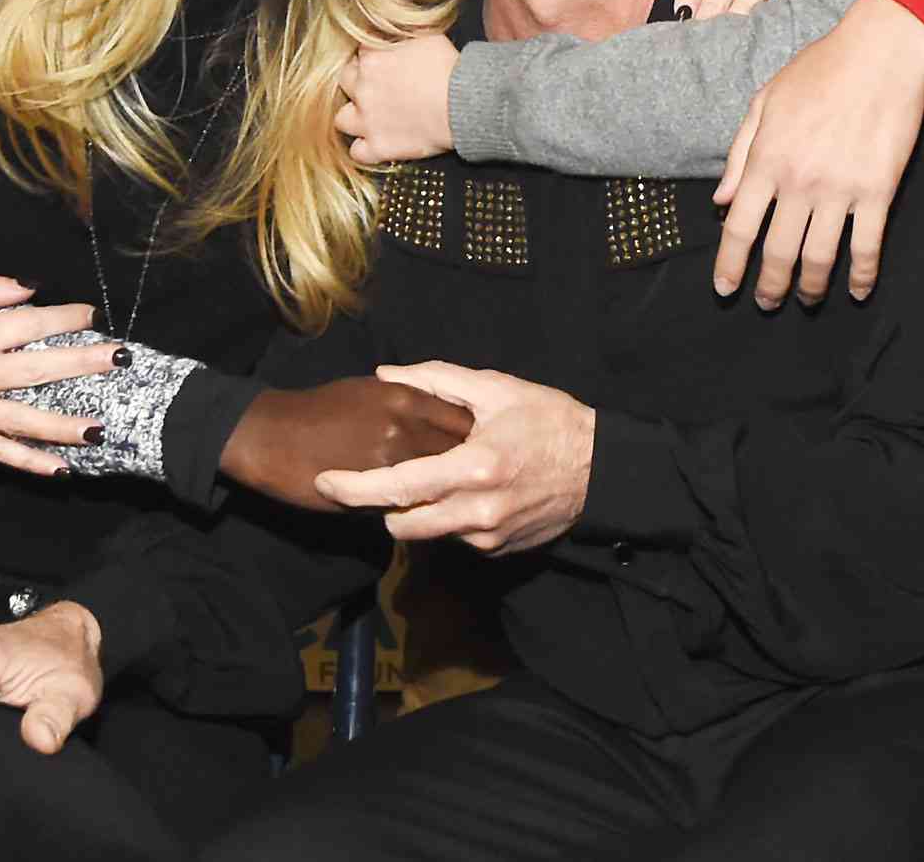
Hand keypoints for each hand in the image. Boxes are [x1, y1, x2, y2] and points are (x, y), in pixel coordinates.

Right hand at [0, 273, 120, 472]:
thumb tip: (27, 288)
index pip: (30, 325)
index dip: (65, 318)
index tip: (91, 315)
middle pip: (40, 371)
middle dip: (85, 365)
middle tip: (122, 360)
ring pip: (24, 422)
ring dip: (66, 426)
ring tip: (103, 429)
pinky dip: (27, 462)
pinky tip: (58, 468)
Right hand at [219, 376, 472, 509]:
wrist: (274, 435)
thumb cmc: (322, 409)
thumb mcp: (371, 392)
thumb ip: (410, 401)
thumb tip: (444, 419)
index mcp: (406, 396)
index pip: (463, 419)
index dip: (477, 437)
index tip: (483, 448)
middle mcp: (405, 426)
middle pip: (462, 452)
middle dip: (473, 466)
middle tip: (478, 479)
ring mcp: (391, 461)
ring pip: (442, 483)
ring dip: (452, 492)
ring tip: (460, 500)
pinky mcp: (375, 492)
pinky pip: (413, 504)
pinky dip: (424, 509)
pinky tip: (427, 512)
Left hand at [313, 362, 593, 553]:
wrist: (599, 468)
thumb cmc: (547, 419)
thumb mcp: (496, 388)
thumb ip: (436, 380)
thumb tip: (385, 373)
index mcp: (474, 467)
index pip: (398, 487)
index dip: (355, 488)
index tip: (323, 482)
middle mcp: (478, 511)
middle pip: (401, 523)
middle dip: (381, 505)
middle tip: (380, 475)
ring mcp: (488, 537)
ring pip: (425, 533)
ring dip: (416, 510)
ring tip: (430, 476)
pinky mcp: (498, 551)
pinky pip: (454, 538)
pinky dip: (447, 518)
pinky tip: (463, 491)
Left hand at [336, 36, 457, 163]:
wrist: (461, 104)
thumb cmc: (448, 68)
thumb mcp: (427, 35)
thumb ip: (405, 32)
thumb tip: (402, 27)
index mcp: (372, 58)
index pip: (359, 51)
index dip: (372, 55)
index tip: (384, 59)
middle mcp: (362, 89)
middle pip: (344, 80)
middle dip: (357, 81)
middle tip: (375, 84)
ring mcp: (367, 120)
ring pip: (342, 119)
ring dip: (353, 116)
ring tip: (368, 115)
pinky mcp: (378, 146)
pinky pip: (357, 152)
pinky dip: (364, 149)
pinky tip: (375, 143)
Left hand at [712, 0, 923, 308]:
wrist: (879, 54)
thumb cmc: (818, 70)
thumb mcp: (765, 101)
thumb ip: (740, 153)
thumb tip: (720, 199)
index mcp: (766, 159)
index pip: (738, 226)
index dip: (729, 264)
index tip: (725, 288)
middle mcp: (799, 181)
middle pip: (778, 252)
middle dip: (769, 286)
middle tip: (767, 303)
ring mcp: (840, 189)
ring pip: (820, 257)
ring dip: (811, 288)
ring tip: (806, 301)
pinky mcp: (879, 191)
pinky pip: (867, 246)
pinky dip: (862, 275)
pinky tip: (858, 291)